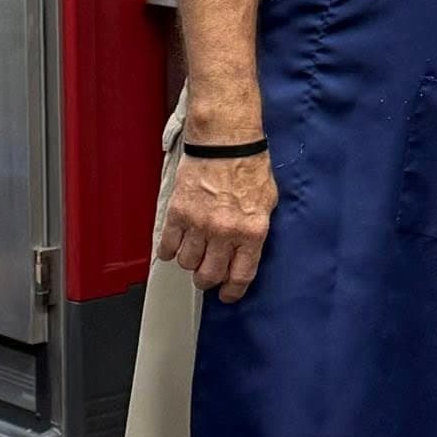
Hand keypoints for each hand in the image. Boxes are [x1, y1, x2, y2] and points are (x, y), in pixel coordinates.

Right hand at [158, 151, 278, 304]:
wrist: (225, 141)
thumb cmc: (249, 166)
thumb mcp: (268, 203)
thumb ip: (256, 230)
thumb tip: (248, 250)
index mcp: (251, 231)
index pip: (240, 276)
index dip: (232, 292)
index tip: (227, 295)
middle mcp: (225, 232)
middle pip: (209, 275)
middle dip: (208, 281)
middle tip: (207, 276)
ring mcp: (199, 224)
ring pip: (187, 263)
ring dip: (190, 263)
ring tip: (194, 254)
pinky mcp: (178, 213)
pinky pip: (168, 245)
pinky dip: (169, 250)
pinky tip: (175, 246)